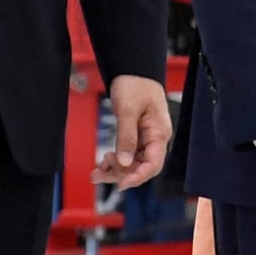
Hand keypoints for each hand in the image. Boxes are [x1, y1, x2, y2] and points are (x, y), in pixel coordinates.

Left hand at [92, 75, 171, 189]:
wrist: (133, 69)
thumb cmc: (134, 84)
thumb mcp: (127, 110)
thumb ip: (126, 137)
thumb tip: (123, 163)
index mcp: (159, 132)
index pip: (153, 164)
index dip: (137, 177)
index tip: (120, 184)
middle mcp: (156, 138)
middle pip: (141, 167)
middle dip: (121, 174)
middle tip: (98, 174)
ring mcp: (147, 138)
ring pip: (133, 163)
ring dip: (115, 169)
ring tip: (96, 172)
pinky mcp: (138, 136)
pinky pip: (128, 154)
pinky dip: (116, 160)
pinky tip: (102, 162)